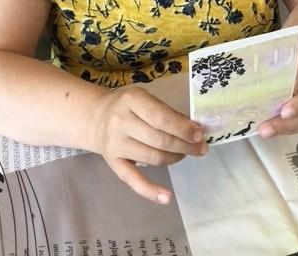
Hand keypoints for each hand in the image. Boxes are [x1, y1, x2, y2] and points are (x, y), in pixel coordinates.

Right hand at [89, 85, 207, 203]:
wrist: (96, 117)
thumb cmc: (128, 107)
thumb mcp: (145, 99)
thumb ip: (167, 112)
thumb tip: (195, 130)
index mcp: (132, 99)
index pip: (161, 117)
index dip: (182, 128)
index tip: (199, 135)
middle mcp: (121, 121)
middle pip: (159, 139)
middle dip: (185, 145)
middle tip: (200, 148)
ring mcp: (115, 144)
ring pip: (152, 157)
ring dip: (175, 158)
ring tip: (185, 154)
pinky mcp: (113, 163)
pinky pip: (133, 180)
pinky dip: (150, 191)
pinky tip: (167, 197)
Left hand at [257, 58, 297, 137]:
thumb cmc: (293, 66)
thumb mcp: (287, 60)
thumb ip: (275, 64)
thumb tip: (251, 65)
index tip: (283, 112)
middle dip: (283, 125)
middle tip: (265, 129)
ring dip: (280, 130)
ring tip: (263, 131)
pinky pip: (296, 129)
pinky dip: (282, 131)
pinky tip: (269, 130)